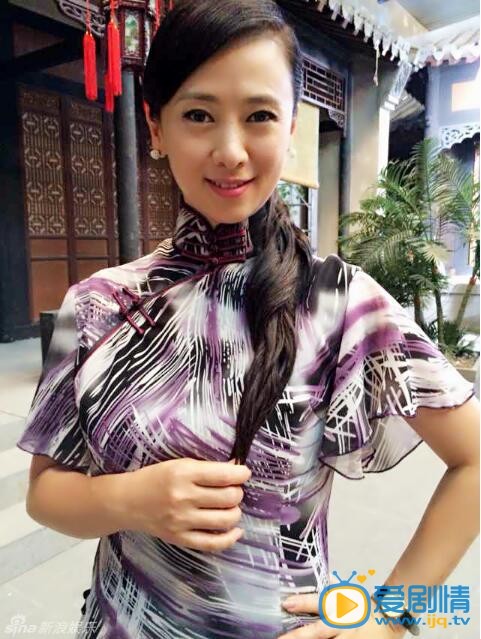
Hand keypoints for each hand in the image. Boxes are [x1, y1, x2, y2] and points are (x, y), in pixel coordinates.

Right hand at [122, 457, 250, 551]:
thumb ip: (207, 469)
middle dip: (237, 492)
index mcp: (183, 474)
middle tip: (233, 489)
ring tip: (230, 506)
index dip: (241, 474)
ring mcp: (182, 521)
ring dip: (235, 512)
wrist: (127, 501)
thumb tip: (236, 470)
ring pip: (226, 520)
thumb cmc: (155, 478)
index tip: (244, 473)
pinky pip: (213, 543)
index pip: (224, 476)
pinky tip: (235, 530)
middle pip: (229, 497)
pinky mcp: (180, 539)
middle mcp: (183, 498)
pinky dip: (230, 538)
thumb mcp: (179, 464)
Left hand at [278, 593, 406, 637]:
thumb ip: (328, 594)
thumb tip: (303, 592)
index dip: (302, 603)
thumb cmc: (362, 606)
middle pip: (318, 631)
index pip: (319, 602)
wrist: (389, 620)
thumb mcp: (347, 594)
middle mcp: (343, 623)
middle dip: (298, 636)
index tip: (285, 603)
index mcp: (340, 605)